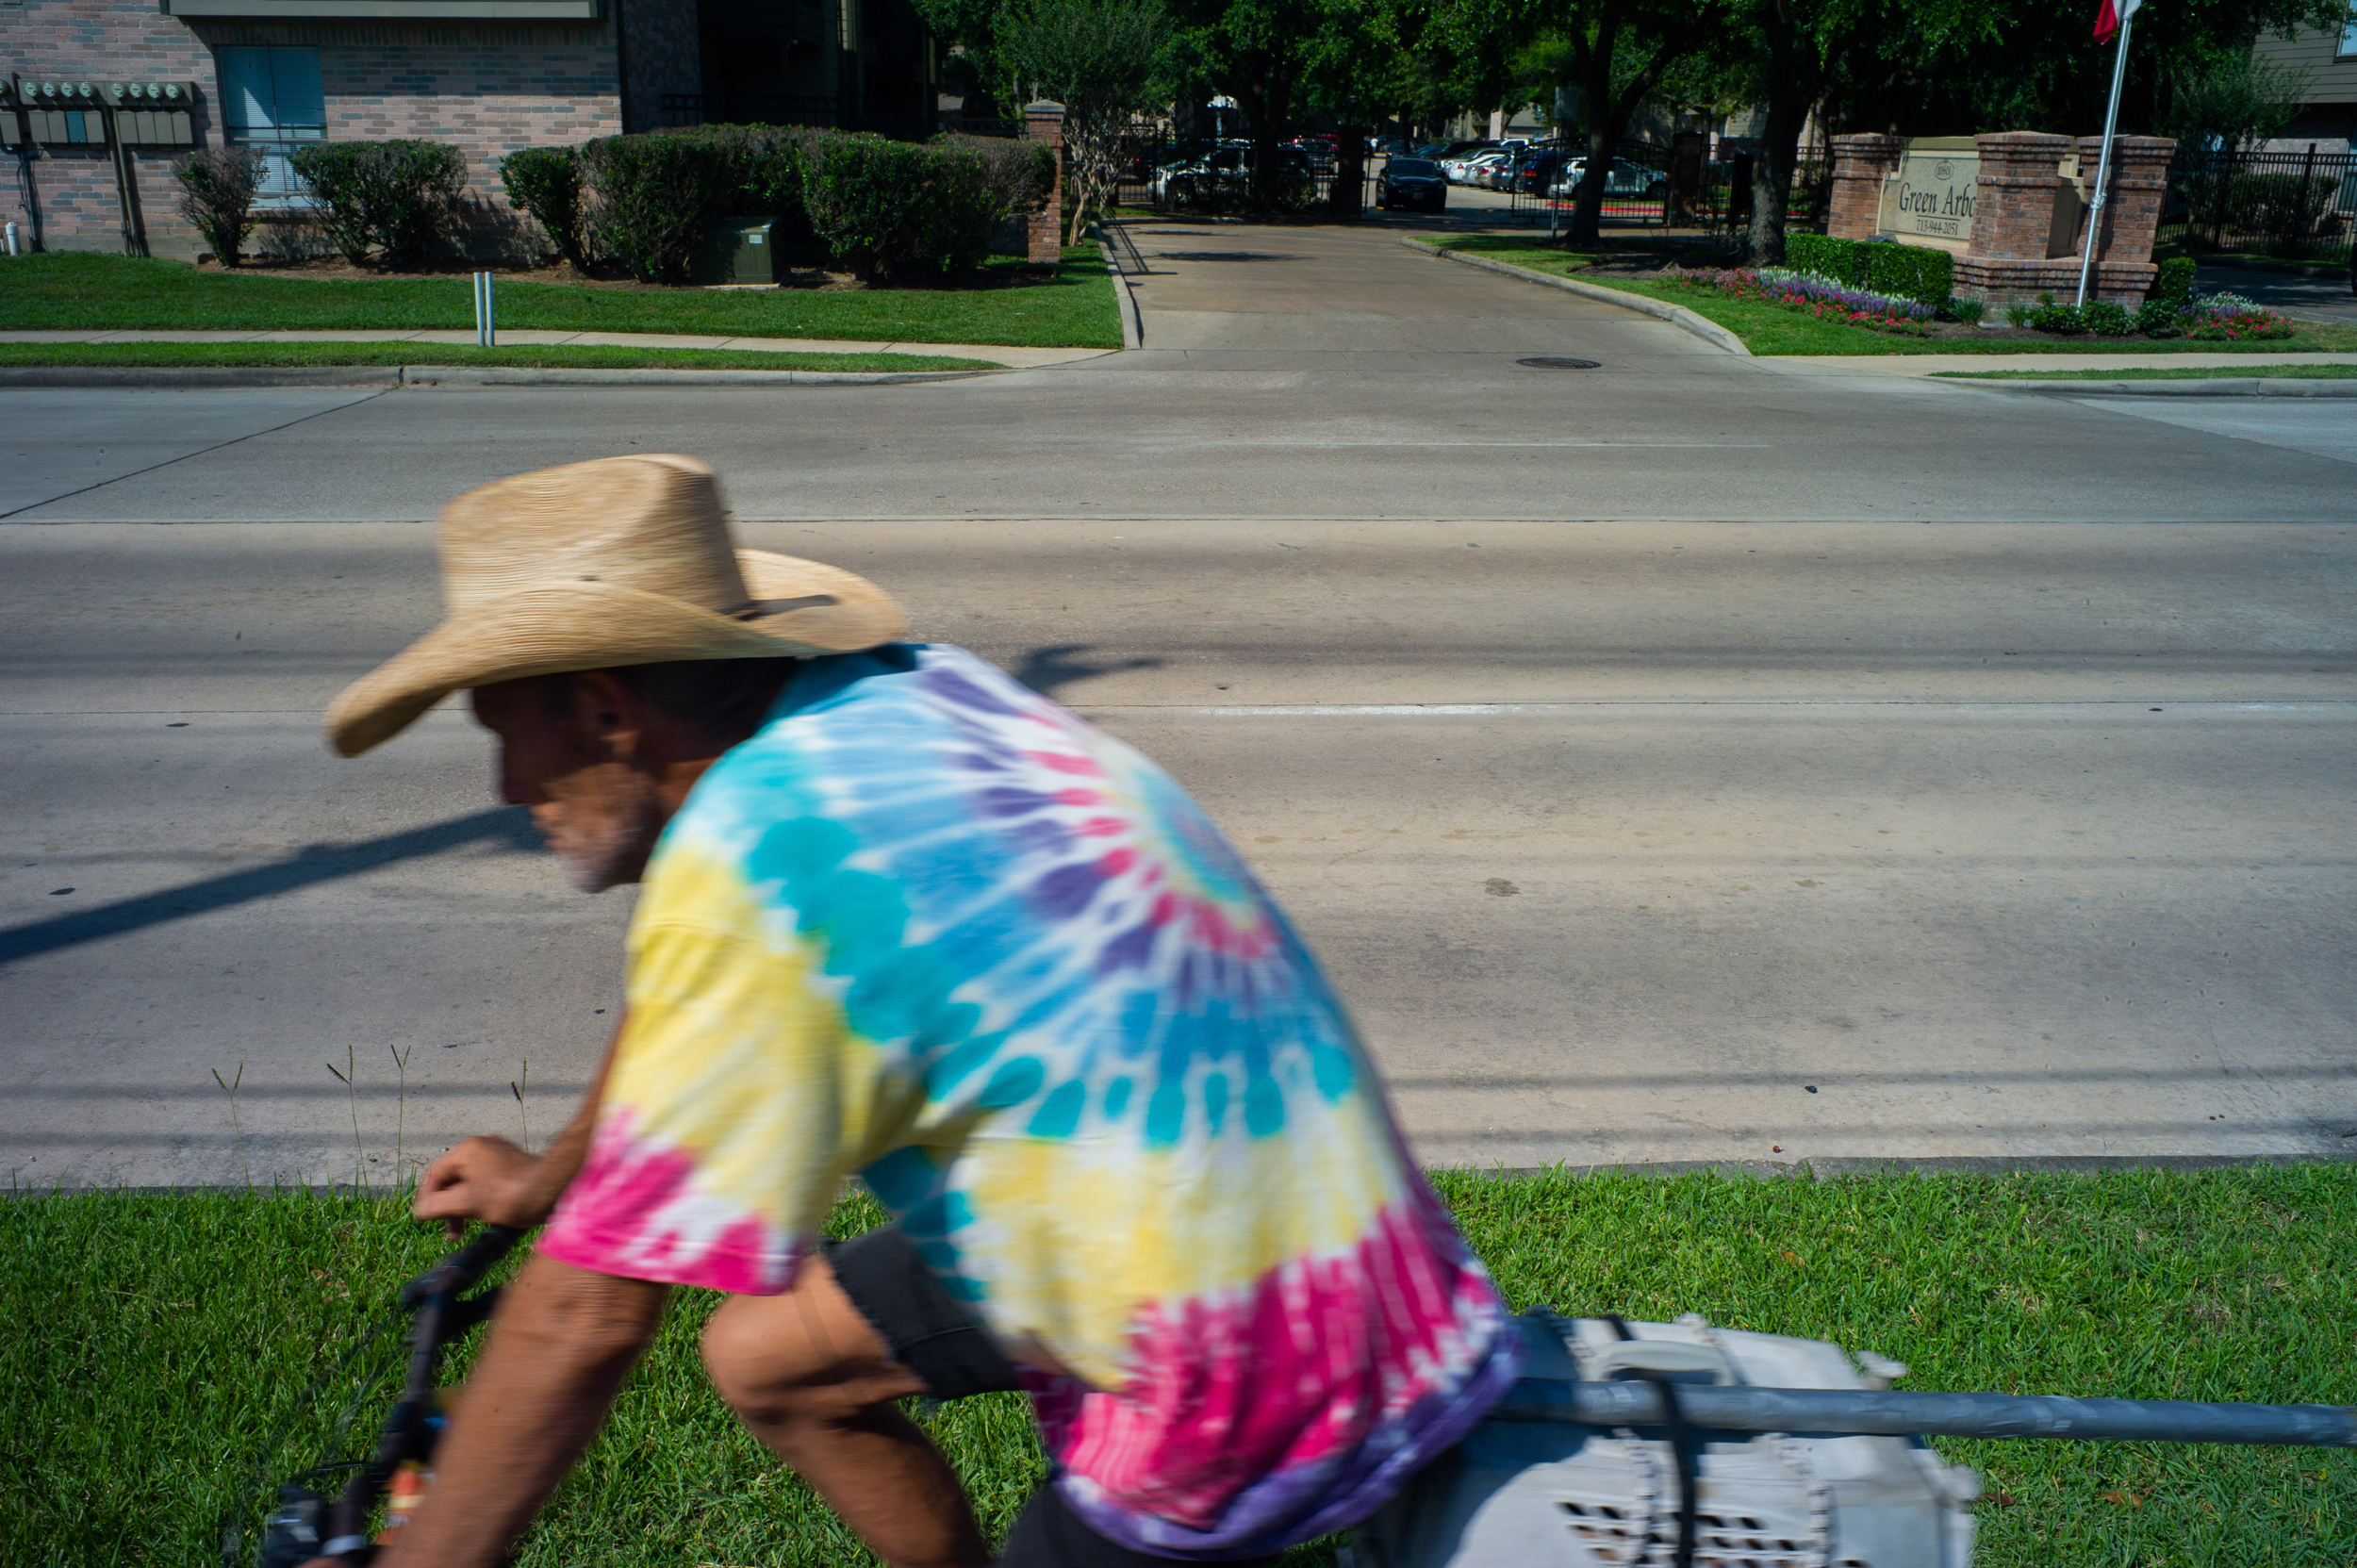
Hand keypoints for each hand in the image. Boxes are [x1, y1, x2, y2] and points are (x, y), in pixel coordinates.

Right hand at [415, 1135, 557, 1238]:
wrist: (556, 1189)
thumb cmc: (511, 1195)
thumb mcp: (469, 1203)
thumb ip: (439, 1205)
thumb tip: (420, 1211)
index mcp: (468, 1150)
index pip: (435, 1173)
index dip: (427, 1198)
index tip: (426, 1219)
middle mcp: (482, 1146)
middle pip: (453, 1177)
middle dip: (448, 1206)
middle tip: (451, 1233)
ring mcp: (499, 1154)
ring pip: (470, 1181)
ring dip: (464, 1205)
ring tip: (466, 1229)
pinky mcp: (513, 1165)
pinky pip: (487, 1182)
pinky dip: (480, 1199)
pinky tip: (486, 1216)